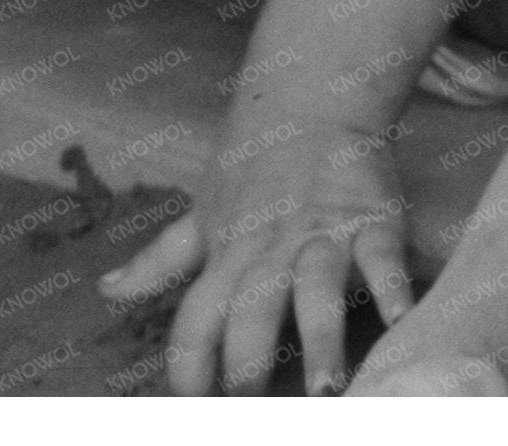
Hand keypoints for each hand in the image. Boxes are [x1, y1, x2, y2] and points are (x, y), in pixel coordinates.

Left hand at [104, 114, 412, 395]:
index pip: (196, 318)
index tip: (192, 404)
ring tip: (328, 388)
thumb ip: (159, 262)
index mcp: (227, 257)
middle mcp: (270, 252)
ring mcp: (322, 236)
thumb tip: (107, 290)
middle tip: (255, 406)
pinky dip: (393, 286)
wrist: (310, 101)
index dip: (188, 364)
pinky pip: (382, 256)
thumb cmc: (250, 169)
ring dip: (322, 339)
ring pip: (316, 290)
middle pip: (252, 310)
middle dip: (250, 362)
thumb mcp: (200, 217)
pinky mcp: (371, 219)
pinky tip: (400, 319)